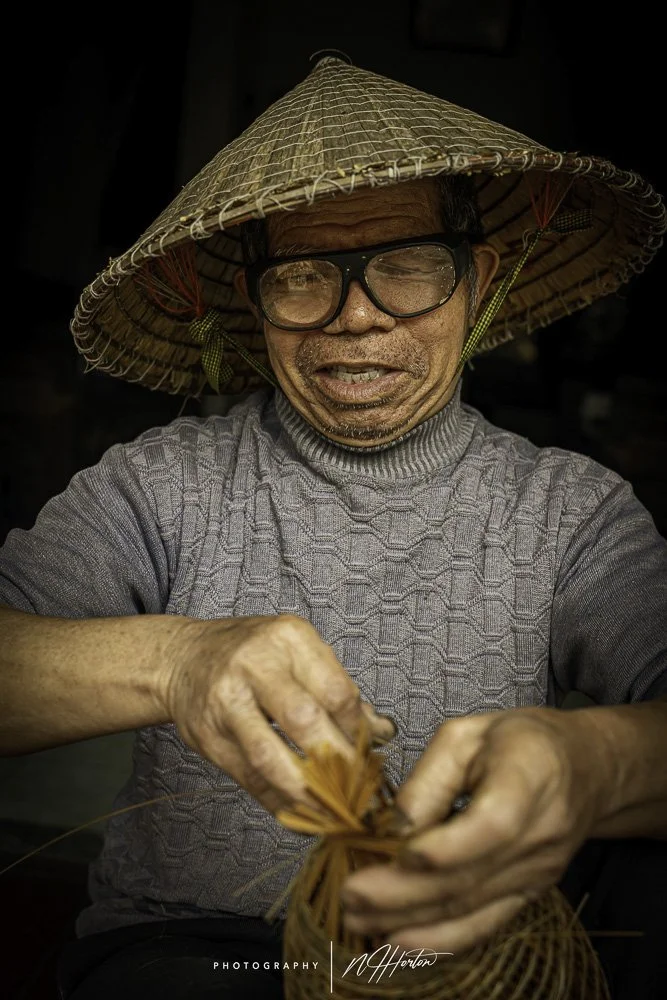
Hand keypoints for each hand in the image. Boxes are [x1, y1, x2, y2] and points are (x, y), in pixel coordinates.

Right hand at [159, 614, 394, 812]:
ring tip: (333, 809)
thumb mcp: (297, 654)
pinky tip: (301, 813)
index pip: (336, 690)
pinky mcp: (208, 737)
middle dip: (338, 763)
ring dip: (308, 791)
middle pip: (304, 720)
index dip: (358, 730)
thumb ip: (337, 690)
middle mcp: (254, 665)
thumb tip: (384, 733)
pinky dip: (279, 802)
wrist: (184, 659)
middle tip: (359, 788)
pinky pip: (249, 778)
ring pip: (271, 756)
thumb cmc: (253, 656)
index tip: (370, 753)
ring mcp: (226, 702)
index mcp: (288, 638)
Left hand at [341, 706, 610, 952]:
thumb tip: (392, 827)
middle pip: (469, 877)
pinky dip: (439, 940)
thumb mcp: (469, 734)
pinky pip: (483, 924)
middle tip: (349, 894)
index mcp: (527, 780)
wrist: (585, 769)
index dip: (444, 848)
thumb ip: (430, 777)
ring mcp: (536, 874)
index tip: (397, 854)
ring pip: (469, 908)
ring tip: (357, 919)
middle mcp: (538, 837)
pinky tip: (397, 942)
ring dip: (409, 920)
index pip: (490, 826)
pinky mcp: (528, 895)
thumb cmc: (521, 741)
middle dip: (403, 893)